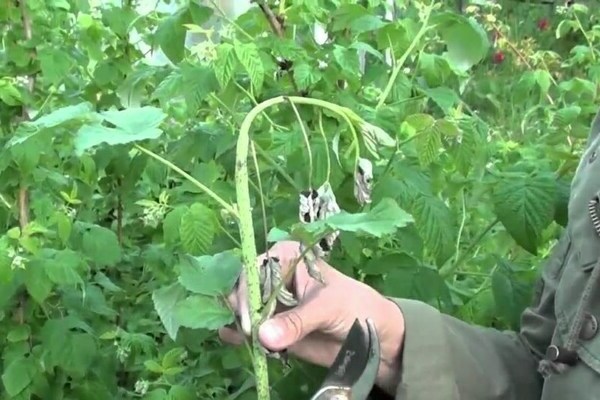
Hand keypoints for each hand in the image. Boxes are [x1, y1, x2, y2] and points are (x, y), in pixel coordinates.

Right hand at [219, 240, 405, 394]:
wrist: (373, 336)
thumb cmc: (355, 306)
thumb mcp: (327, 308)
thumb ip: (296, 322)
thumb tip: (263, 335)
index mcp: (287, 257)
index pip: (255, 267)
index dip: (247, 289)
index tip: (249, 317)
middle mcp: (274, 277)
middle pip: (244, 289)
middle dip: (242, 309)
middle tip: (248, 330)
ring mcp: (271, 303)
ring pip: (244, 310)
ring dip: (240, 323)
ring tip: (246, 338)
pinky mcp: (272, 327)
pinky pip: (249, 330)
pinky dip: (239, 336)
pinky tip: (234, 339)